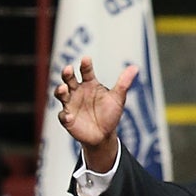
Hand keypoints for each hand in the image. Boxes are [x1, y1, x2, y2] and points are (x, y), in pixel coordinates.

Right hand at [53, 56, 136, 171]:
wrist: (104, 136)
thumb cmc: (110, 114)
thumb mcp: (118, 98)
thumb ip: (123, 83)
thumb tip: (135, 67)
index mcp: (89, 83)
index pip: (86, 71)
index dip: (85, 65)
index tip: (86, 60)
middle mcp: (77, 91)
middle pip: (69, 79)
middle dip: (67, 73)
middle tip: (68, 69)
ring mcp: (71, 104)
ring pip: (62, 94)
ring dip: (60, 90)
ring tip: (63, 88)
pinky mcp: (68, 119)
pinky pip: (63, 116)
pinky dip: (65, 115)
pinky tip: (69, 116)